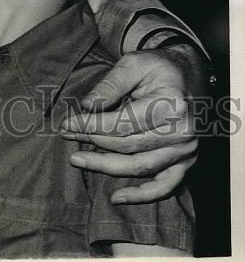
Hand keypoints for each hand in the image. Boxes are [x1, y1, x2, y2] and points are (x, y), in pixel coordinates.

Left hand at [61, 47, 199, 202]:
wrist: (193, 74)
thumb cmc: (160, 67)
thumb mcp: (134, 64)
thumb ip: (110, 84)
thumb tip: (86, 106)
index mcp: (170, 105)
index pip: (121, 123)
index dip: (90, 125)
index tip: (67, 123)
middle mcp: (182, 132)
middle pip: (127, 146)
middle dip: (92, 141)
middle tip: (67, 136)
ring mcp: (186, 151)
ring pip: (139, 167)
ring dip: (105, 166)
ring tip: (78, 160)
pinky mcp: (186, 162)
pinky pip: (164, 187)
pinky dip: (141, 195)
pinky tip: (116, 198)